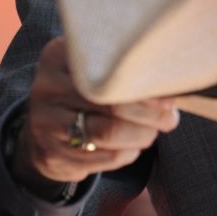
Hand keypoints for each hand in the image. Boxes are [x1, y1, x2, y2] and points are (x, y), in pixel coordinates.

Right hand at [14, 37, 179, 189]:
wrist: (44, 129)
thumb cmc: (83, 93)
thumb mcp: (92, 71)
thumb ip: (123, 71)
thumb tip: (172, 86)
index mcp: (59, 57)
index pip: (110, 73)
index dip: (146, 89)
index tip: (169, 98)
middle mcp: (46, 88)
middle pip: (112, 105)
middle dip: (150, 116)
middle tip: (170, 120)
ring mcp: (44, 124)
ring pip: (107, 134)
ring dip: (141, 136)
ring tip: (152, 133)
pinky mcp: (50, 155)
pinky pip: (101, 158)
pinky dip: (126, 154)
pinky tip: (133, 148)